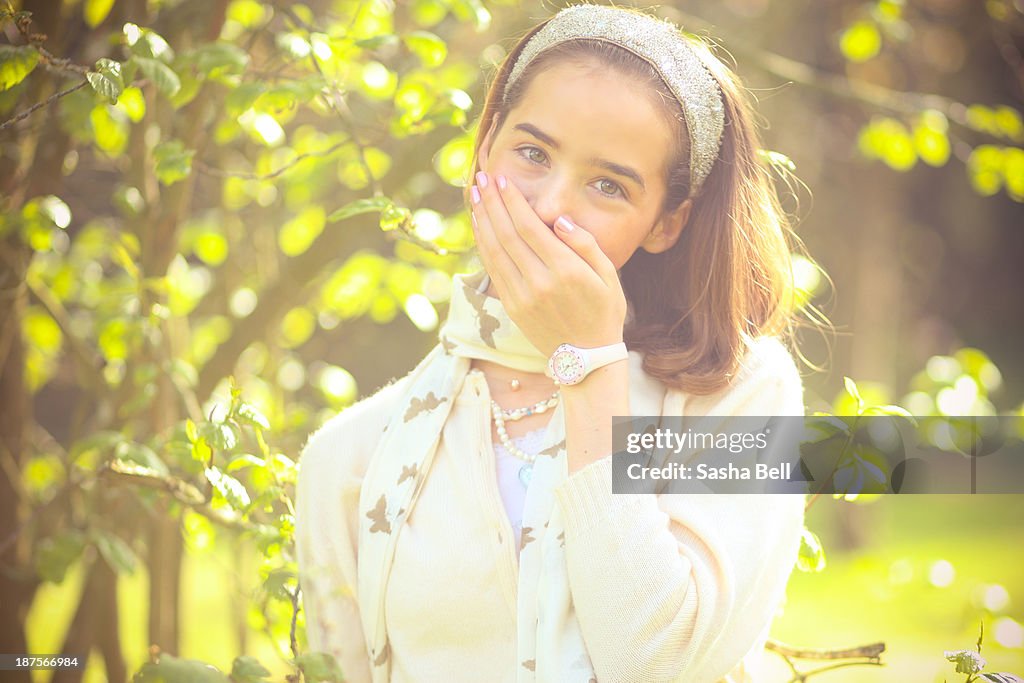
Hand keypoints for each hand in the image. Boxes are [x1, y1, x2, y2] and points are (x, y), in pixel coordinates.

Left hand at [469, 171, 626, 355]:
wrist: (586, 358)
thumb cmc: (603, 311)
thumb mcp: (609, 276)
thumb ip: (586, 244)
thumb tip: (560, 220)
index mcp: (566, 271)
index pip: (530, 227)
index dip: (512, 201)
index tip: (502, 180)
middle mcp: (539, 282)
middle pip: (507, 234)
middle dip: (492, 203)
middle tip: (483, 178)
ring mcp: (522, 296)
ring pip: (494, 250)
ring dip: (482, 220)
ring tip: (475, 194)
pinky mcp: (512, 306)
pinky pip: (493, 268)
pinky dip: (483, 244)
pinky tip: (480, 226)